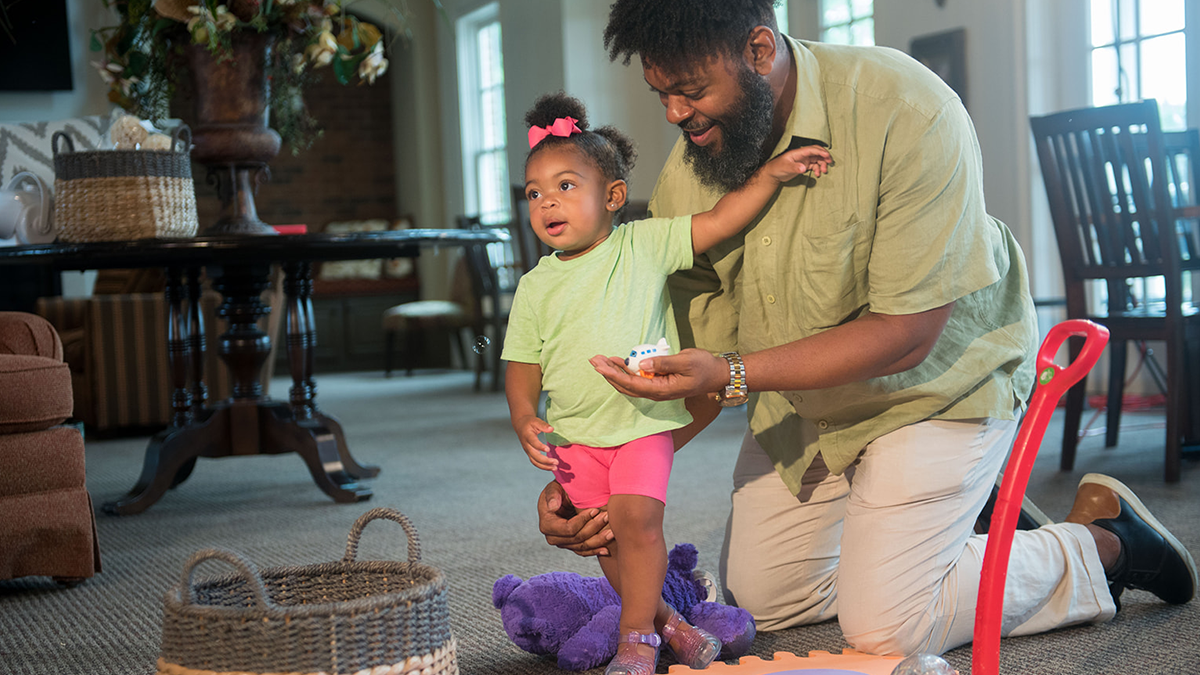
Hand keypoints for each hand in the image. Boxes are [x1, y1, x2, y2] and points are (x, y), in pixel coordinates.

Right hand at [515, 414, 556, 469]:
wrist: (520, 425)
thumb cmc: (529, 423)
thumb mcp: (535, 420)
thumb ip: (543, 425)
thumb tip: (551, 429)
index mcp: (527, 436)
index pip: (533, 442)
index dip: (540, 446)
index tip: (548, 449)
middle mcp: (526, 445)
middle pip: (534, 455)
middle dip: (545, 460)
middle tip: (556, 462)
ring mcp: (527, 451)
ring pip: (534, 461)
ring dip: (544, 466)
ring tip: (555, 468)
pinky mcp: (529, 453)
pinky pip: (535, 462)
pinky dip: (543, 466)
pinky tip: (551, 467)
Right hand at [538, 480, 612, 555]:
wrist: (564, 495)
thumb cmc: (559, 488)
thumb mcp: (554, 487)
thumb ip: (552, 495)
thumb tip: (553, 507)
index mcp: (547, 524)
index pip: (568, 528)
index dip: (583, 520)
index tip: (595, 509)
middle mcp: (552, 537)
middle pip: (577, 539)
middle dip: (594, 528)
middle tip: (608, 517)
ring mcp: (562, 543)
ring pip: (582, 547)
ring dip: (598, 540)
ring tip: (612, 532)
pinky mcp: (571, 546)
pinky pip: (583, 552)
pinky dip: (595, 551)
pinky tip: (607, 550)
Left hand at [588, 348, 728, 400]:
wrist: (716, 375)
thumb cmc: (704, 366)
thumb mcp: (685, 361)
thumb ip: (663, 363)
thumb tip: (642, 363)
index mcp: (661, 390)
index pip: (631, 384)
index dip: (613, 374)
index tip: (600, 364)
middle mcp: (656, 393)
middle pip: (625, 386)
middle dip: (608, 373)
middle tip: (594, 360)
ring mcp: (656, 389)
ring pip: (629, 384)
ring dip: (614, 372)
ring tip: (600, 359)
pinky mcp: (658, 384)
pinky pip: (637, 379)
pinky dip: (625, 371)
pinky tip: (617, 362)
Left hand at [766, 146, 831, 180]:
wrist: (773, 174)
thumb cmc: (777, 168)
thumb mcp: (785, 167)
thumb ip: (794, 167)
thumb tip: (804, 168)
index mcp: (798, 153)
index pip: (811, 149)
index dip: (820, 151)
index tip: (827, 155)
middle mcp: (802, 155)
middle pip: (816, 153)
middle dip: (824, 156)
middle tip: (829, 162)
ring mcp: (804, 160)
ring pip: (817, 160)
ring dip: (822, 164)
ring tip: (824, 171)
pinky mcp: (803, 166)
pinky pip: (814, 166)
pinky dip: (818, 169)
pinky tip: (818, 174)